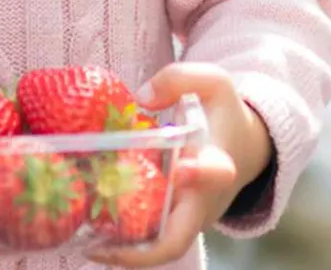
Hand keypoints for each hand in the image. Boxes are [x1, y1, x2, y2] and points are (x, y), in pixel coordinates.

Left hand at [88, 63, 272, 267]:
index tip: (183, 167)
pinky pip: (152, 238)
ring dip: (124, 252)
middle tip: (97, 248)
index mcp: (218, 162)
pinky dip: (124, 241)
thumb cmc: (224, 112)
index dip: (201, 175)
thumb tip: (142, 99)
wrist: (246, 146)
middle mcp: (204, 201)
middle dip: (140, 252)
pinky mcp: (177, 222)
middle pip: (178, 240)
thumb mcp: (212, 82)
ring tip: (84, 245)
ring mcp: (190, 218)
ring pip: (160, 246)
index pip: (216, 173)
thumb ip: (179, 78)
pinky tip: (88, 233)